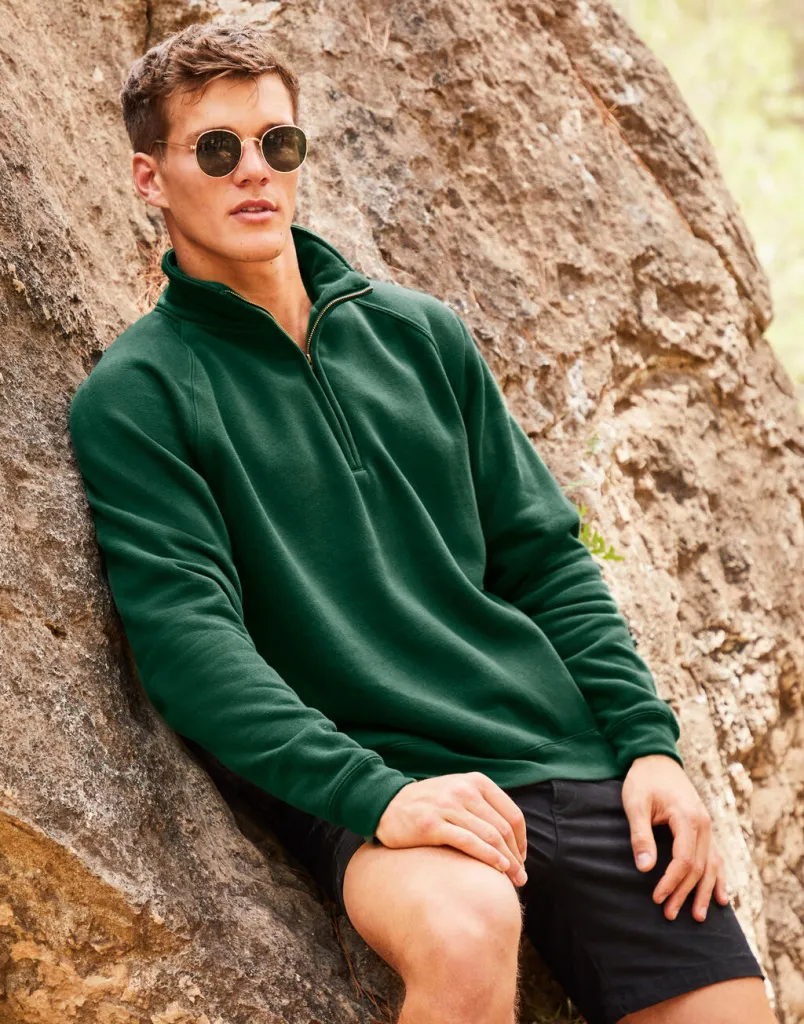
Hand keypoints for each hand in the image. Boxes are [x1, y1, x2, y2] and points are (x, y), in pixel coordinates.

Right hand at [375, 772, 528, 887]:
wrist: (386, 805)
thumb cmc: (428, 805)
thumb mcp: (458, 793)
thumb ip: (482, 807)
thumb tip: (511, 837)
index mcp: (475, 781)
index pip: (512, 814)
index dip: (522, 840)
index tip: (521, 858)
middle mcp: (464, 790)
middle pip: (503, 828)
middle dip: (517, 856)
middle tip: (521, 877)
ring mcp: (448, 806)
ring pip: (490, 836)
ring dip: (507, 861)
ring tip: (513, 880)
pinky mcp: (432, 825)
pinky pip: (469, 842)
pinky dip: (488, 857)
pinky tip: (498, 869)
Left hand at [621, 754, 729, 921]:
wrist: (656, 759)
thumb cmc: (642, 781)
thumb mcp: (635, 804)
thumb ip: (641, 835)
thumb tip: (645, 869)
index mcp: (688, 818)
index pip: (684, 860)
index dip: (671, 882)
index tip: (656, 897)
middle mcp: (704, 824)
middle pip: (698, 867)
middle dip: (684, 893)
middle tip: (668, 914)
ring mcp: (707, 826)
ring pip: (711, 865)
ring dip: (704, 891)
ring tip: (697, 916)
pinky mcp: (704, 827)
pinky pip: (716, 857)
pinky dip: (718, 878)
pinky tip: (720, 898)